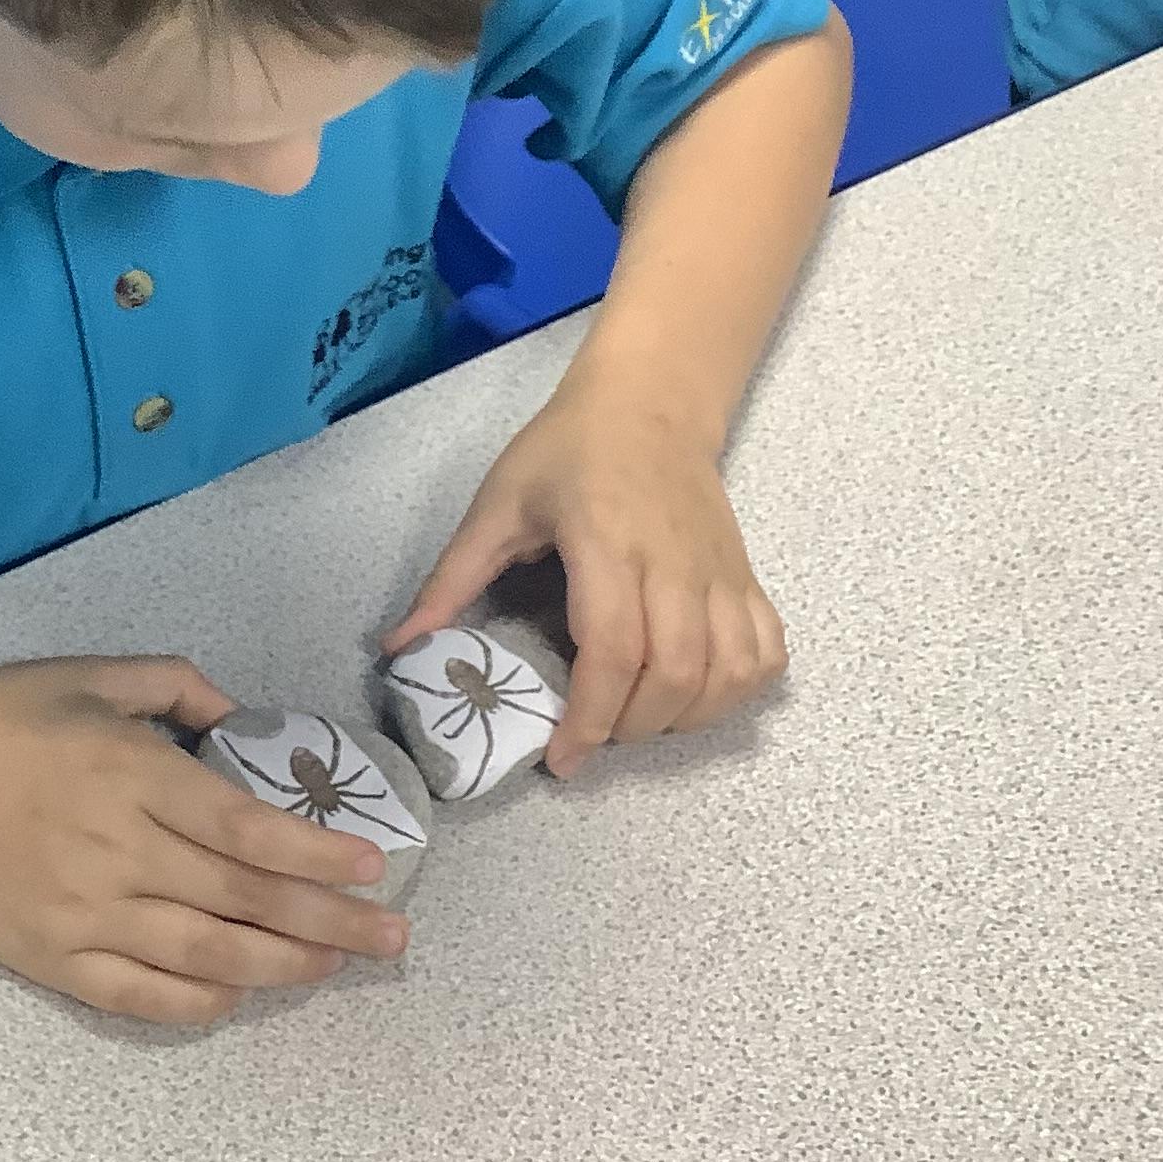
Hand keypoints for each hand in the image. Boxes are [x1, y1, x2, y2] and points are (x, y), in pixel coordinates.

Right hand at [0, 657, 409, 1025]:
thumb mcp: (86, 675)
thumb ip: (171, 687)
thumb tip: (240, 718)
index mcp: (132, 777)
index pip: (245, 828)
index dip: (316, 854)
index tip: (372, 865)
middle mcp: (120, 852)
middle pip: (244, 899)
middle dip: (329, 923)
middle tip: (390, 939)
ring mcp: (87, 916)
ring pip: (206, 954)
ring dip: (281, 965)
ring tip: (336, 969)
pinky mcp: (53, 960)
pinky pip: (140, 996)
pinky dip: (198, 1002)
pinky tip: (239, 996)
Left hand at [386, 383, 785, 779]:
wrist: (649, 403)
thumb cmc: (567, 451)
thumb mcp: (498, 503)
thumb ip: (452, 579)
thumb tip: (397, 645)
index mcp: (606, 542)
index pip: (613, 649)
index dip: (590, 717)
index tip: (562, 758)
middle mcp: (672, 562)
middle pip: (673, 673)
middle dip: (630, 727)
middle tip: (591, 735)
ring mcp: (719, 571)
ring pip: (726, 672)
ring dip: (685, 718)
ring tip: (638, 720)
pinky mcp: (745, 576)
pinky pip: (765, 651)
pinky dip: (739, 690)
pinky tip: (698, 696)